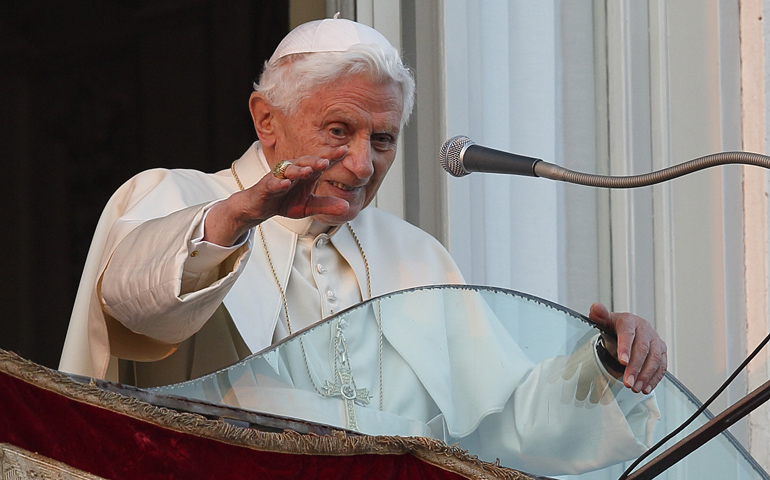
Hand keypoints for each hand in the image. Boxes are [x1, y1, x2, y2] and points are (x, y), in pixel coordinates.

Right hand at [204, 147, 348, 245]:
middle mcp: (293, 171)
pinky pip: (272, 183)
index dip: (332, 157)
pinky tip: (285, 184)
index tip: (345, 150)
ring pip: (289, 170)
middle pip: (306, 162)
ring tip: (309, 171)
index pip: (320, 163)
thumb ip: (326, 205)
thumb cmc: (285, 201)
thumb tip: (346, 207)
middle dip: (316, 160)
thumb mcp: (308, 206)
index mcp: (306, 174)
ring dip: (299, 170)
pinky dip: (278, 183)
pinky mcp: (266, 186)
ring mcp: (279, 177)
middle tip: (327, 161)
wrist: (260, 207)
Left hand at [589, 303, 666, 393]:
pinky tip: (645, 388)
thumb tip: (595, 308)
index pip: (628, 333)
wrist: (631, 327)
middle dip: (635, 367)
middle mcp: (645, 329)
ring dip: (645, 375)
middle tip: (627, 382)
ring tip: (635, 388)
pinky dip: (654, 378)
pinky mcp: (662, 351)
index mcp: (630, 321)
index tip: (622, 361)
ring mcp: (656, 340)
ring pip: (655, 359)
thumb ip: (599, 315)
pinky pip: (662, 366)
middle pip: (642, 349)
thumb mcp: (605, 319)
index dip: (625, 347)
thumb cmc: (616, 325)